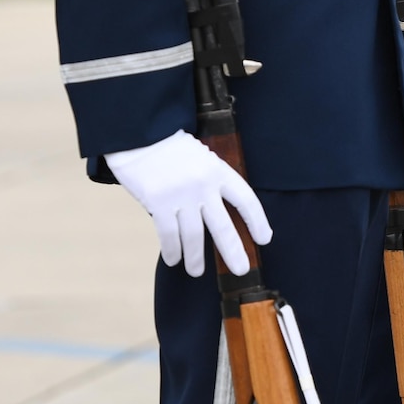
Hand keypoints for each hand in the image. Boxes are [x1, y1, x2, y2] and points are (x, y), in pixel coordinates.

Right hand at [105, 129, 271, 277]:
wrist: (139, 132)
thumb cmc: (170, 148)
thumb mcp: (200, 157)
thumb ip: (211, 182)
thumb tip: (218, 217)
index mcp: (218, 170)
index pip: (246, 200)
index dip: (257, 221)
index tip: (264, 239)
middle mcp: (203, 184)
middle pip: (223, 226)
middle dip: (234, 251)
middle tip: (241, 270)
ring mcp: (180, 194)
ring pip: (194, 236)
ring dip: (195, 258)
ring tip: (196, 271)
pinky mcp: (158, 202)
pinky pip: (169, 235)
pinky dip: (172, 250)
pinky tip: (173, 259)